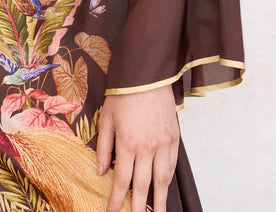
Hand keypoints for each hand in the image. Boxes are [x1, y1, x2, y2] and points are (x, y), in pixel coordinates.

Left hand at [95, 84, 178, 211]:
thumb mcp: (106, 119)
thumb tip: (101, 171)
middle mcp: (147, 148)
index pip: (121, 180)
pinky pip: (172, 164)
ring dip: (159, 199)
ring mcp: (163, 144)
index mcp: (127, 143)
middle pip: (143, 186)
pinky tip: (165, 187)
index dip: (116, 199)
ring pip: (162, 179)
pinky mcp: (174, 138)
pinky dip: (169, 179)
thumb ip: (104, 147)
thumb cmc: (123, 94)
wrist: (146, 75)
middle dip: (139, 207)